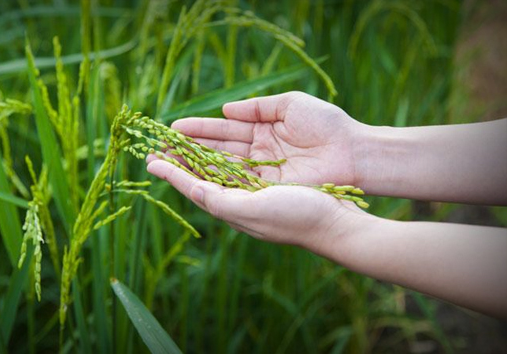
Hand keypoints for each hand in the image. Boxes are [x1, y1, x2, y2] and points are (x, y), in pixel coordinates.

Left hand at [146, 156, 366, 250]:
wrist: (337, 223)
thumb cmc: (296, 218)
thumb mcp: (253, 210)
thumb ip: (219, 200)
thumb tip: (192, 189)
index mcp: (231, 207)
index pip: (193, 187)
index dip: (171, 173)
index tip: (150, 160)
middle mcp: (239, 200)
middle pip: (203, 174)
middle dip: (181, 159)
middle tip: (160, 144)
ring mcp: (256, 191)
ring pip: (220, 166)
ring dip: (200, 152)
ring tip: (183, 139)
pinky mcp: (272, 182)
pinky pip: (241, 163)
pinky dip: (226, 152)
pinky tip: (222, 146)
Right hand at [171, 91, 366, 185]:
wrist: (353, 155)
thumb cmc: (327, 126)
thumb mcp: (290, 105)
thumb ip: (256, 107)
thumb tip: (225, 109)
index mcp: (264, 131)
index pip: (224, 129)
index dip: (199, 129)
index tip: (173, 127)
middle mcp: (258, 154)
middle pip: (216, 150)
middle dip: (187, 148)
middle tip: (158, 146)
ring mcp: (260, 175)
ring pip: (218, 168)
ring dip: (190, 165)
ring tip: (162, 160)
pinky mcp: (265, 192)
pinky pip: (231, 186)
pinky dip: (208, 181)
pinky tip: (186, 176)